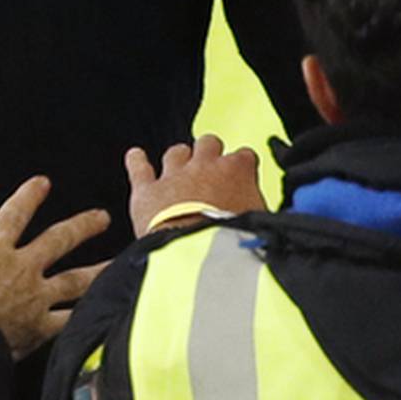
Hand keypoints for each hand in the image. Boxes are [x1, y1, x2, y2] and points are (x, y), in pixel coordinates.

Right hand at [0, 176, 110, 356]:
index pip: (14, 215)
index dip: (29, 197)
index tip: (44, 184)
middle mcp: (22, 268)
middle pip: (58, 240)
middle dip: (82, 226)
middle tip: (102, 216)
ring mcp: (37, 297)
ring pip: (76, 279)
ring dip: (100, 268)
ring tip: (121, 261)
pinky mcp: (42, 326)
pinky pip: (69, 320)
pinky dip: (86, 317)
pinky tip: (104, 313)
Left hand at [127, 137, 261, 236]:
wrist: (200, 256)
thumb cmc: (234, 244)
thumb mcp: (261, 225)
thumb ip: (259, 212)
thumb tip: (265, 221)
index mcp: (237, 170)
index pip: (244, 157)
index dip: (241, 168)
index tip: (240, 179)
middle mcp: (205, 165)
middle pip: (208, 143)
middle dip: (209, 154)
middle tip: (210, 170)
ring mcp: (174, 176)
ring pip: (176, 153)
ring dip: (179, 159)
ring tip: (180, 169)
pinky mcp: (147, 191)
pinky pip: (139, 167)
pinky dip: (136, 161)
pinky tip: (136, 157)